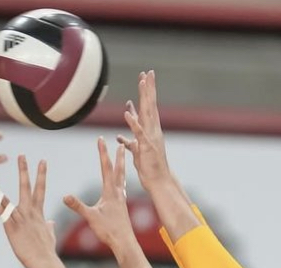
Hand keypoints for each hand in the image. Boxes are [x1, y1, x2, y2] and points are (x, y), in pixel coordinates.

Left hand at [0, 155, 57, 267]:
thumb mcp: (50, 236)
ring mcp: (20, 218)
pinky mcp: (11, 227)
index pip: (40, 189)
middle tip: (21, 155)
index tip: (41, 161)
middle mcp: (30, 212)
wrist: (44, 261)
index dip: (41, 174)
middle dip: (24, 170)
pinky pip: (0, 211)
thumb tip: (51, 222)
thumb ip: (50, 227)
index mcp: (38, 213)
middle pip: (27, 187)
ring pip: (6, 198)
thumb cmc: (46, 251)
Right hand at [64, 138, 135, 252]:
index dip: (102, 153)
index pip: (106, 168)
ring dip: (121, 166)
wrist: (125, 242)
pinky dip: (121, 180)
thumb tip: (65, 196)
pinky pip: (122, 188)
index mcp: (110, 192)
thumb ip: (78, 206)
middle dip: (117, 156)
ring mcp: (121, 199)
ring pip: (122, 178)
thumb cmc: (109, 231)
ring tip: (123, 158)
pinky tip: (120, 184)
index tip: (101, 139)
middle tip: (120, 143)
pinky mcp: (122, 206)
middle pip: (118, 170)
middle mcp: (118, 193)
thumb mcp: (91, 217)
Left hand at [118, 70, 171, 190]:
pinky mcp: (146, 147)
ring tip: (142, 83)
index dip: (146, 92)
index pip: (148, 107)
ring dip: (144, 98)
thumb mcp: (136, 151)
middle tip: (148, 72)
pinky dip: (133, 123)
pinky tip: (127, 113)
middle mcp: (153, 131)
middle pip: (150, 106)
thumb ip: (130, 140)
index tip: (145, 77)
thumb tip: (121, 135)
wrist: (159, 181)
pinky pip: (138, 133)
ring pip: (147, 114)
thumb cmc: (149, 167)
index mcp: (150, 130)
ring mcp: (150, 138)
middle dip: (148, 89)